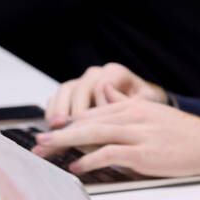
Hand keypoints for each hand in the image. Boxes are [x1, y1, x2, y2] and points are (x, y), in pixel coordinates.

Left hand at [33, 85, 199, 183]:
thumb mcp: (152, 113)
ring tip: (46, 150)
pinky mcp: (143, 153)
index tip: (50, 132)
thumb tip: (104, 90)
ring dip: (66, 143)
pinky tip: (77, 167)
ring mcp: (138, 133)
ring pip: (93, 134)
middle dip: (59, 133)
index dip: (68, 124)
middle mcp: (132, 116)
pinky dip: (90, 160)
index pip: (92, 113)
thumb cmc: (184, 135)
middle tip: (37, 143)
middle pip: (87, 122)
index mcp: (133, 107)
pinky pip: (110, 154)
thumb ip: (126, 103)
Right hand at [46, 62, 167, 125]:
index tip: (100, 126)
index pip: (100, 86)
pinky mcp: (72, 95)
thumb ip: (130, 101)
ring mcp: (82, 83)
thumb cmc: (146, 106)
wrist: (143, 109)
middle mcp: (97, 74)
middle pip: (80, 87)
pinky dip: (52, 112)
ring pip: (65, 90)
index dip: (97, 107)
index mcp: (115, 72)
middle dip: (74, 108)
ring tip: (57, 126)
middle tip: (69, 126)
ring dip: (59, 109)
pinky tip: (53, 127)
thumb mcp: (146, 103)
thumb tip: (108, 95)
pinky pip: (56, 98)